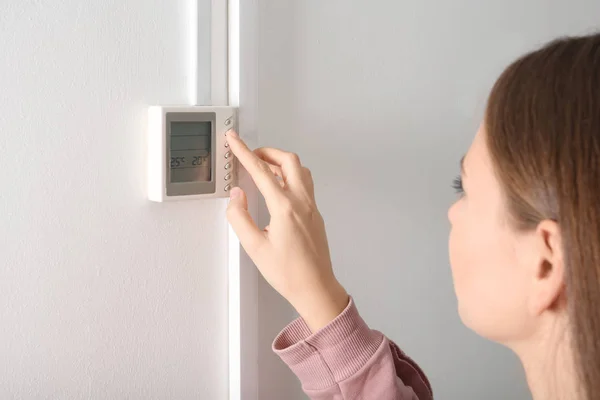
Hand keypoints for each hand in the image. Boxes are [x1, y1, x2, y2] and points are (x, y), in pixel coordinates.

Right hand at [225, 130, 348, 331]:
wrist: (315, 288)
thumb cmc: (289, 273)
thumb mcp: (254, 248)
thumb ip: (240, 218)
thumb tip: (236, 197)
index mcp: (285, 208)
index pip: (261, 171)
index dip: (244, 152)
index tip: (234, 140)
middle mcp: (302, 202)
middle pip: (288, 160)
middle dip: (267, 151)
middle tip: (251, 154)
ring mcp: (312, 207)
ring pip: (300, 170)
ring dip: (281, 162)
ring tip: (264, 168)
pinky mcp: (315, 214)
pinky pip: (304, 184)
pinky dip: (290, 176)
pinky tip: (279, 187)